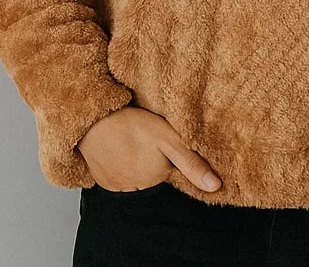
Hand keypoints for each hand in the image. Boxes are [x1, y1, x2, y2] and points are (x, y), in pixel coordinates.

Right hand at [77, 106, 221, 193]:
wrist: (92, 121)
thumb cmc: (131, 124)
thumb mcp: (168, 137)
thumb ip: (192, 162)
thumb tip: (216, 187)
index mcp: (158, 176)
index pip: (172, 168)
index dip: (170, 153)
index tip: (163, 141)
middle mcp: (140, 187)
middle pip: (155, 172)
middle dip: (153, 158)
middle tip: (145, 136)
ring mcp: (119, 187)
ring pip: (136, 175)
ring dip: (136, 161)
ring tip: (131, 140)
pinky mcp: (103, 181)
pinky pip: (118, 176)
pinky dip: (120, 164)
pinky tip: (118, 147)